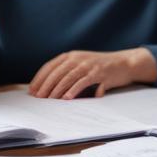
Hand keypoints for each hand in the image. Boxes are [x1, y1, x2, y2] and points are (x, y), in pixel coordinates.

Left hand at [29, 48, 156, 98]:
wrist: (124, 63)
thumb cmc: (101, 67)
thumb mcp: (82, 64)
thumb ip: (68, 72)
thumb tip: (49, 87)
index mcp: (71, 56)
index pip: (50, 66)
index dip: (40, 78)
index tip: (32, 90)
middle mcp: (77, 58)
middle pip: (56, 72)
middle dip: (45, 86)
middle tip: (38, 98)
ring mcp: (88, 65)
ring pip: (68, 78)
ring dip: (57, 90)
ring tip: (49, 100)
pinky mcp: (98, 73)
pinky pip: (83, 82)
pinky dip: (74, 90)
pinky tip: (67, 98)